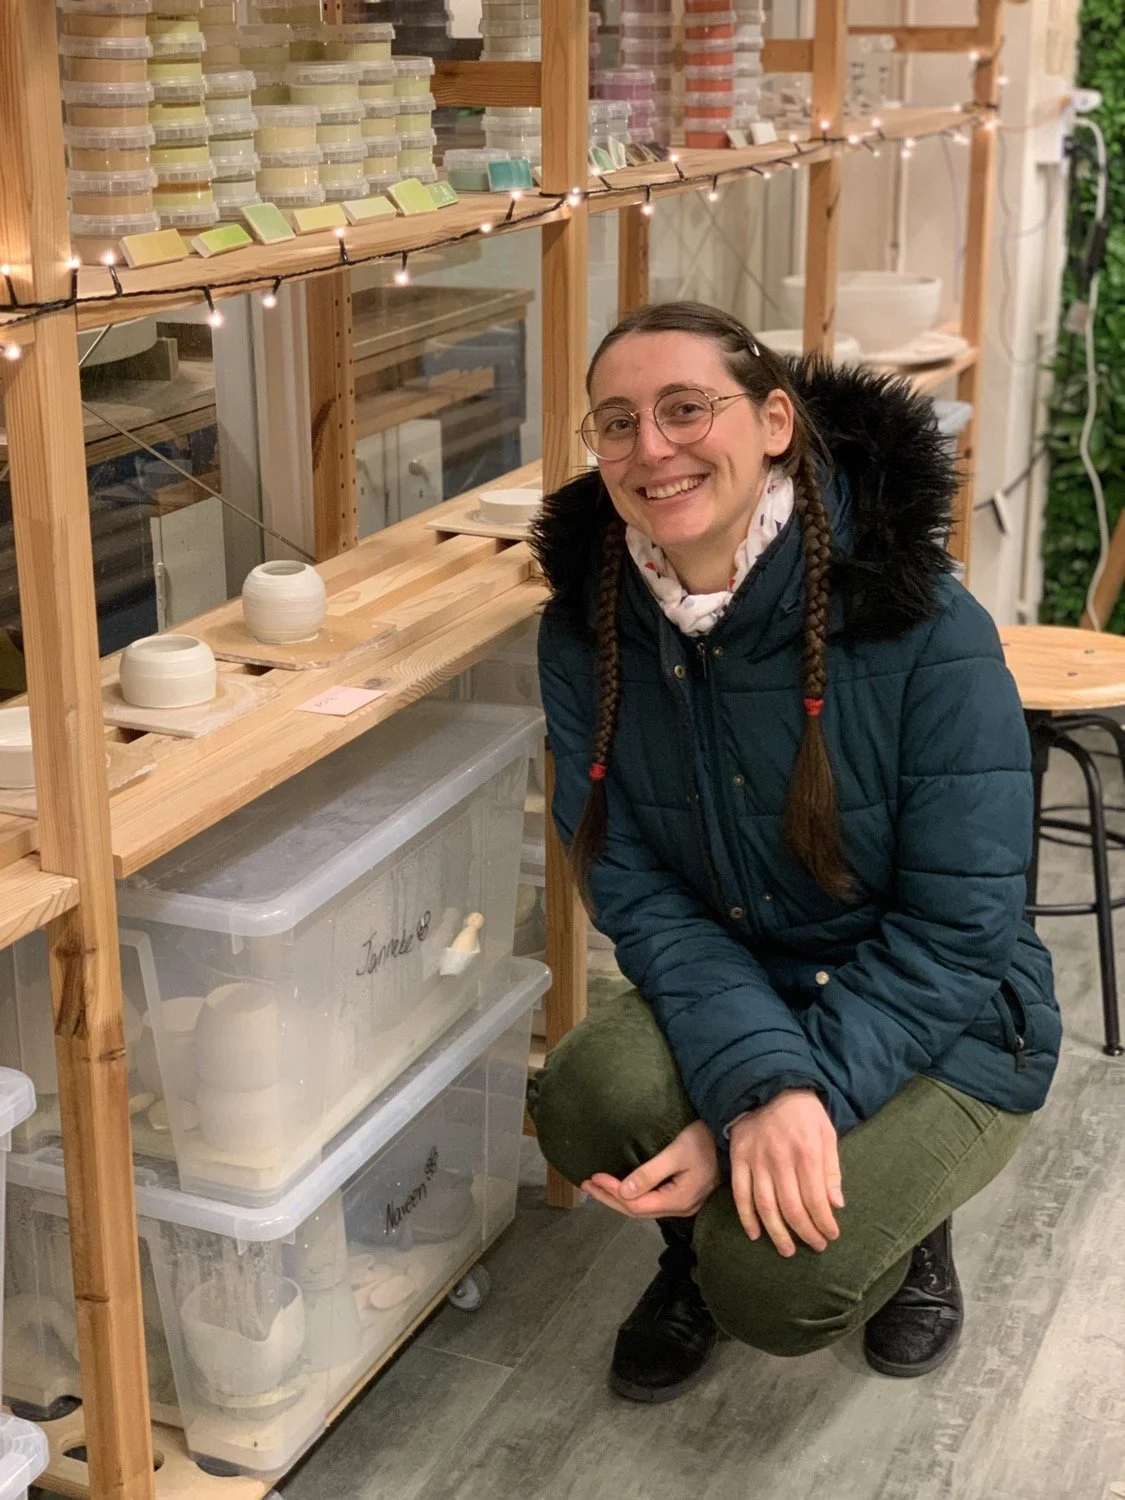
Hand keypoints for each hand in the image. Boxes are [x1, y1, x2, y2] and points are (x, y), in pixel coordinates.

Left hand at [581, 1120, 719, 1218]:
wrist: (731, 1137)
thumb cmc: (704, 1140)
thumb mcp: (676, 1152)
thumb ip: (650, 1173)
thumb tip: (623, 1192)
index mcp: (679, 1199)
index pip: (636, 1203)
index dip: (612, 1193)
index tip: (594, 1177)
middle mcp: (681, 1207)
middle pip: (637, 1211)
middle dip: (610, 1198)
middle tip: (587, 1185)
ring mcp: (683, 1204)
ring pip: (643, 1208)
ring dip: (618, 1199)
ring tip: (597, 1188)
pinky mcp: (683, 1196)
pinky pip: (651, 1202)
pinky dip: (632, 1196)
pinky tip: (621, 1189)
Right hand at [728, 1089, 843, 1256]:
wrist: (767, 1085)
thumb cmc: (803, 1111)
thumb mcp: (827, 1133)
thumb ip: (831, 1170)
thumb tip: (836, 1205)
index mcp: (807, 1153)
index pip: (816, 1200)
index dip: (824, 1223)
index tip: (830, 1236)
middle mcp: (781, 1160)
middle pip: (792, 1208)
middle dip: (806, 1233)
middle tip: (815, 1246)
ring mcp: (757, 1161)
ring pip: (766, 1207)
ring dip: (778, 1233)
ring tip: (788, 1250)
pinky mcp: (738, 1159)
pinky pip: (740, 1194)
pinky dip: (747, 1217)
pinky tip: (755, 1234)